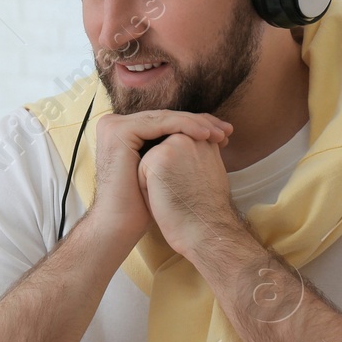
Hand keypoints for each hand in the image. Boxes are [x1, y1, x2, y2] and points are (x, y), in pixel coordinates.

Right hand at [82, 110, 231, 252]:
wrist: (120, 224)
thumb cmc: (142, 204)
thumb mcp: (158, 169)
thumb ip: (171, 149)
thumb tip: (204, 137)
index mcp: (123, 130)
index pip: (164, 121)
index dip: (194, 125)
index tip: (222, 135)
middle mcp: (114, 123)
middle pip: (166, 117)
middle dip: (200, 123)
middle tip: (226, 131)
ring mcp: (114, 125)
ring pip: (166, 118)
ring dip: (197, 124)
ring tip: (221, 134)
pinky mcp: (120, 131)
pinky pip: (161, 123)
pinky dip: (186, 127)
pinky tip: (206, 135)